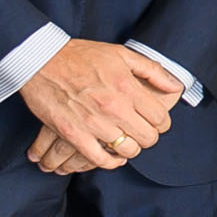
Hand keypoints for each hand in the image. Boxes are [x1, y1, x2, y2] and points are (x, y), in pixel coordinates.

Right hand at [19, 38, 182, 169]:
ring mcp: (93, 123)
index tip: (154, 122)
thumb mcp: (121, 54)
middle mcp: (114, 107)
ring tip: (125, 141)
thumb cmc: (80, 56)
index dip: (161, 123)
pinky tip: (111, 155)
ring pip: (127, 150)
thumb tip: (176, 86)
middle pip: (148, 138)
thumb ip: (152, 70)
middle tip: (140, 131)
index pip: (160, 119)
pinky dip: (109, 162)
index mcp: (128, 88)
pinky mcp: (73, 134)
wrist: (39, 60)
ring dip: (129, 149)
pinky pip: (99, 159)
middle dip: (148, 136)